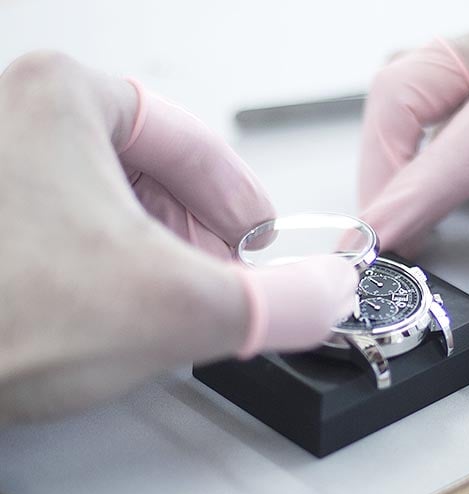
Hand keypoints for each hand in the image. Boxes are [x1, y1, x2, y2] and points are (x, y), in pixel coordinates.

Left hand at [0, 52, 356, 420]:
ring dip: (152, 252)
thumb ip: (277, 302)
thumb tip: (329, 293)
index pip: (193, 143)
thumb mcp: (175, 310)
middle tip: (219, 279)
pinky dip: (102, 265)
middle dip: (196, 234)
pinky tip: (105, 308)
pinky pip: (64, 229)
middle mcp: (12, 118)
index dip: (239, 201)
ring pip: (106, 203)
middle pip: (150, 172)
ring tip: (163, 300)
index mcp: (61, 99)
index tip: (257, 242)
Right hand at [358, 1, 468, 365]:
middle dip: (383, 161)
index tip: (373, 244)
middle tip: (382, 226)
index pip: (456, 141)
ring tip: (400, 201)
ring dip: (395, 136)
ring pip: (420, 72)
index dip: (406, 201)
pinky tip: (440, 166)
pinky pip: (449, 77)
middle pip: (408, 83)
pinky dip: (426, 124)